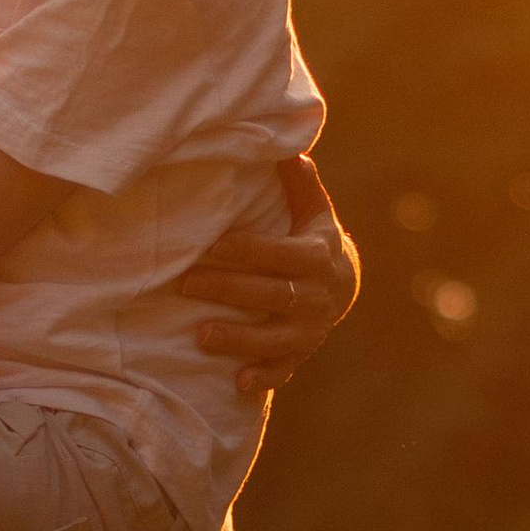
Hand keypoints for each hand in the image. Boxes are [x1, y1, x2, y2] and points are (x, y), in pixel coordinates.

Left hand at [179, 153, 360, 397]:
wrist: (344, 286)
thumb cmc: (314, 240)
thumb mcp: (313, 211)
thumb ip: (301, 185)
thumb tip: (290, 147)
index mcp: (316, 257)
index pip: (277, 254)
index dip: (244, 251)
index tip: (211, 248)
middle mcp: (314, 297)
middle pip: (268, 295)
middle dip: (226, 290)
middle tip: (184, 284)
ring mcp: (308, 330)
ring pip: (273, 338)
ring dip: (238, 339)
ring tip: (199, 336)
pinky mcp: (301, 354)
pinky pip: (282, 369)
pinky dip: (262, 376)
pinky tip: (236, 382)